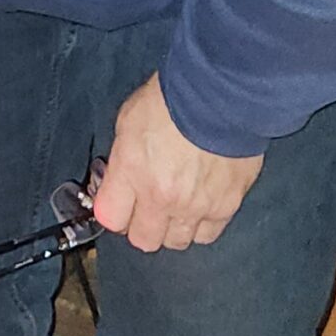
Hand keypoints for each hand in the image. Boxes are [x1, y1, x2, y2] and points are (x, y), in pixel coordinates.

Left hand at [90, 73, 263, 252]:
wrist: (220, 93)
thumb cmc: (171, 98)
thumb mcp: (129, 121)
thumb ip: (122, 161)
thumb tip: (120, 181)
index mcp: (132, 172)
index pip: (110, 219)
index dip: (113, 212)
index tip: (118, 204)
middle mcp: (161, 197)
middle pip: (143, 240)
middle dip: (141, 225)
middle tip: (147, 207)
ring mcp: (195, 206)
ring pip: (177, 241)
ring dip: (173, 227)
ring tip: (177, 204)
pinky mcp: (225, 207)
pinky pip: (207, 234)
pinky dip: (201, 223)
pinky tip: (201, 203)